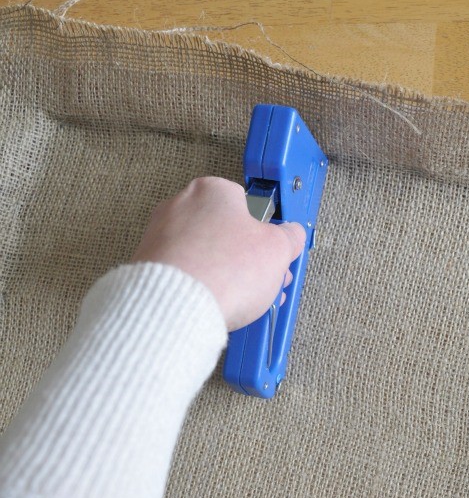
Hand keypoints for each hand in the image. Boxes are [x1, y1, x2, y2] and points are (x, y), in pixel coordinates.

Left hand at [131, 177, 305, 330]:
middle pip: (225, 232)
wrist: (176, 307)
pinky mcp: (148, 265)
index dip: (265, 235)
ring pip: (204, 254)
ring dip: (226, 275)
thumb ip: (289, 238)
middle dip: (247, 259)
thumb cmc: (223, 271)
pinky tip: (214, 304)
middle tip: (263, 282)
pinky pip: (184, 273)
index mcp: (213, 190)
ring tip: (242, 300)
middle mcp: (181, 205)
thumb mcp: (278, 250)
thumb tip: (291, 235)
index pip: (247, 206)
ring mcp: (160, 235)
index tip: (272, 255)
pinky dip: (200, 286)